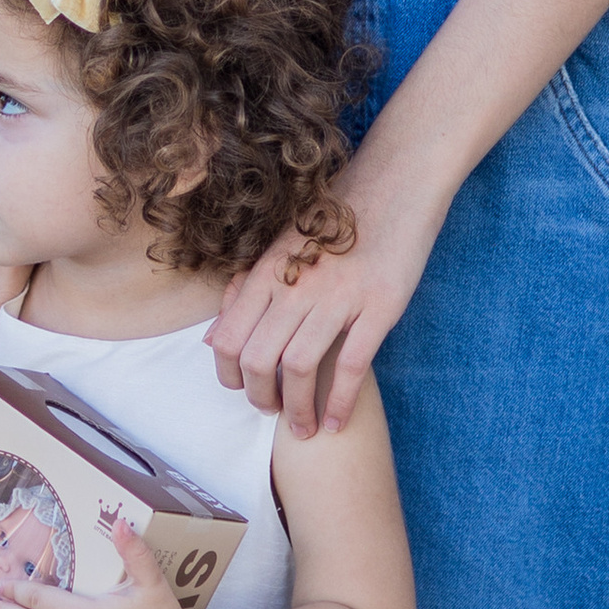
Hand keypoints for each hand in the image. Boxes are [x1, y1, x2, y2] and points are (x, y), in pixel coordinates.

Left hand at [212, 173, 437, 437]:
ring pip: (299, 368)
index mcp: (269, 269)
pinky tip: (337, 422)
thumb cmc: (339, 214)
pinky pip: (350, 366)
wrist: (397, 179)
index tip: (242, 389)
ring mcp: (339, 296)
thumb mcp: (283, 244)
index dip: (229, 374)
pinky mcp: (380, 306)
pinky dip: (339, 402)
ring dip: (297, 410)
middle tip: (272, 413)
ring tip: (303, 428)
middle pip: (258, 359)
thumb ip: (247, 290)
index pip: (228, 336)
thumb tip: (210, 339)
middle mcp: (297, 284)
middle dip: (261, 398)